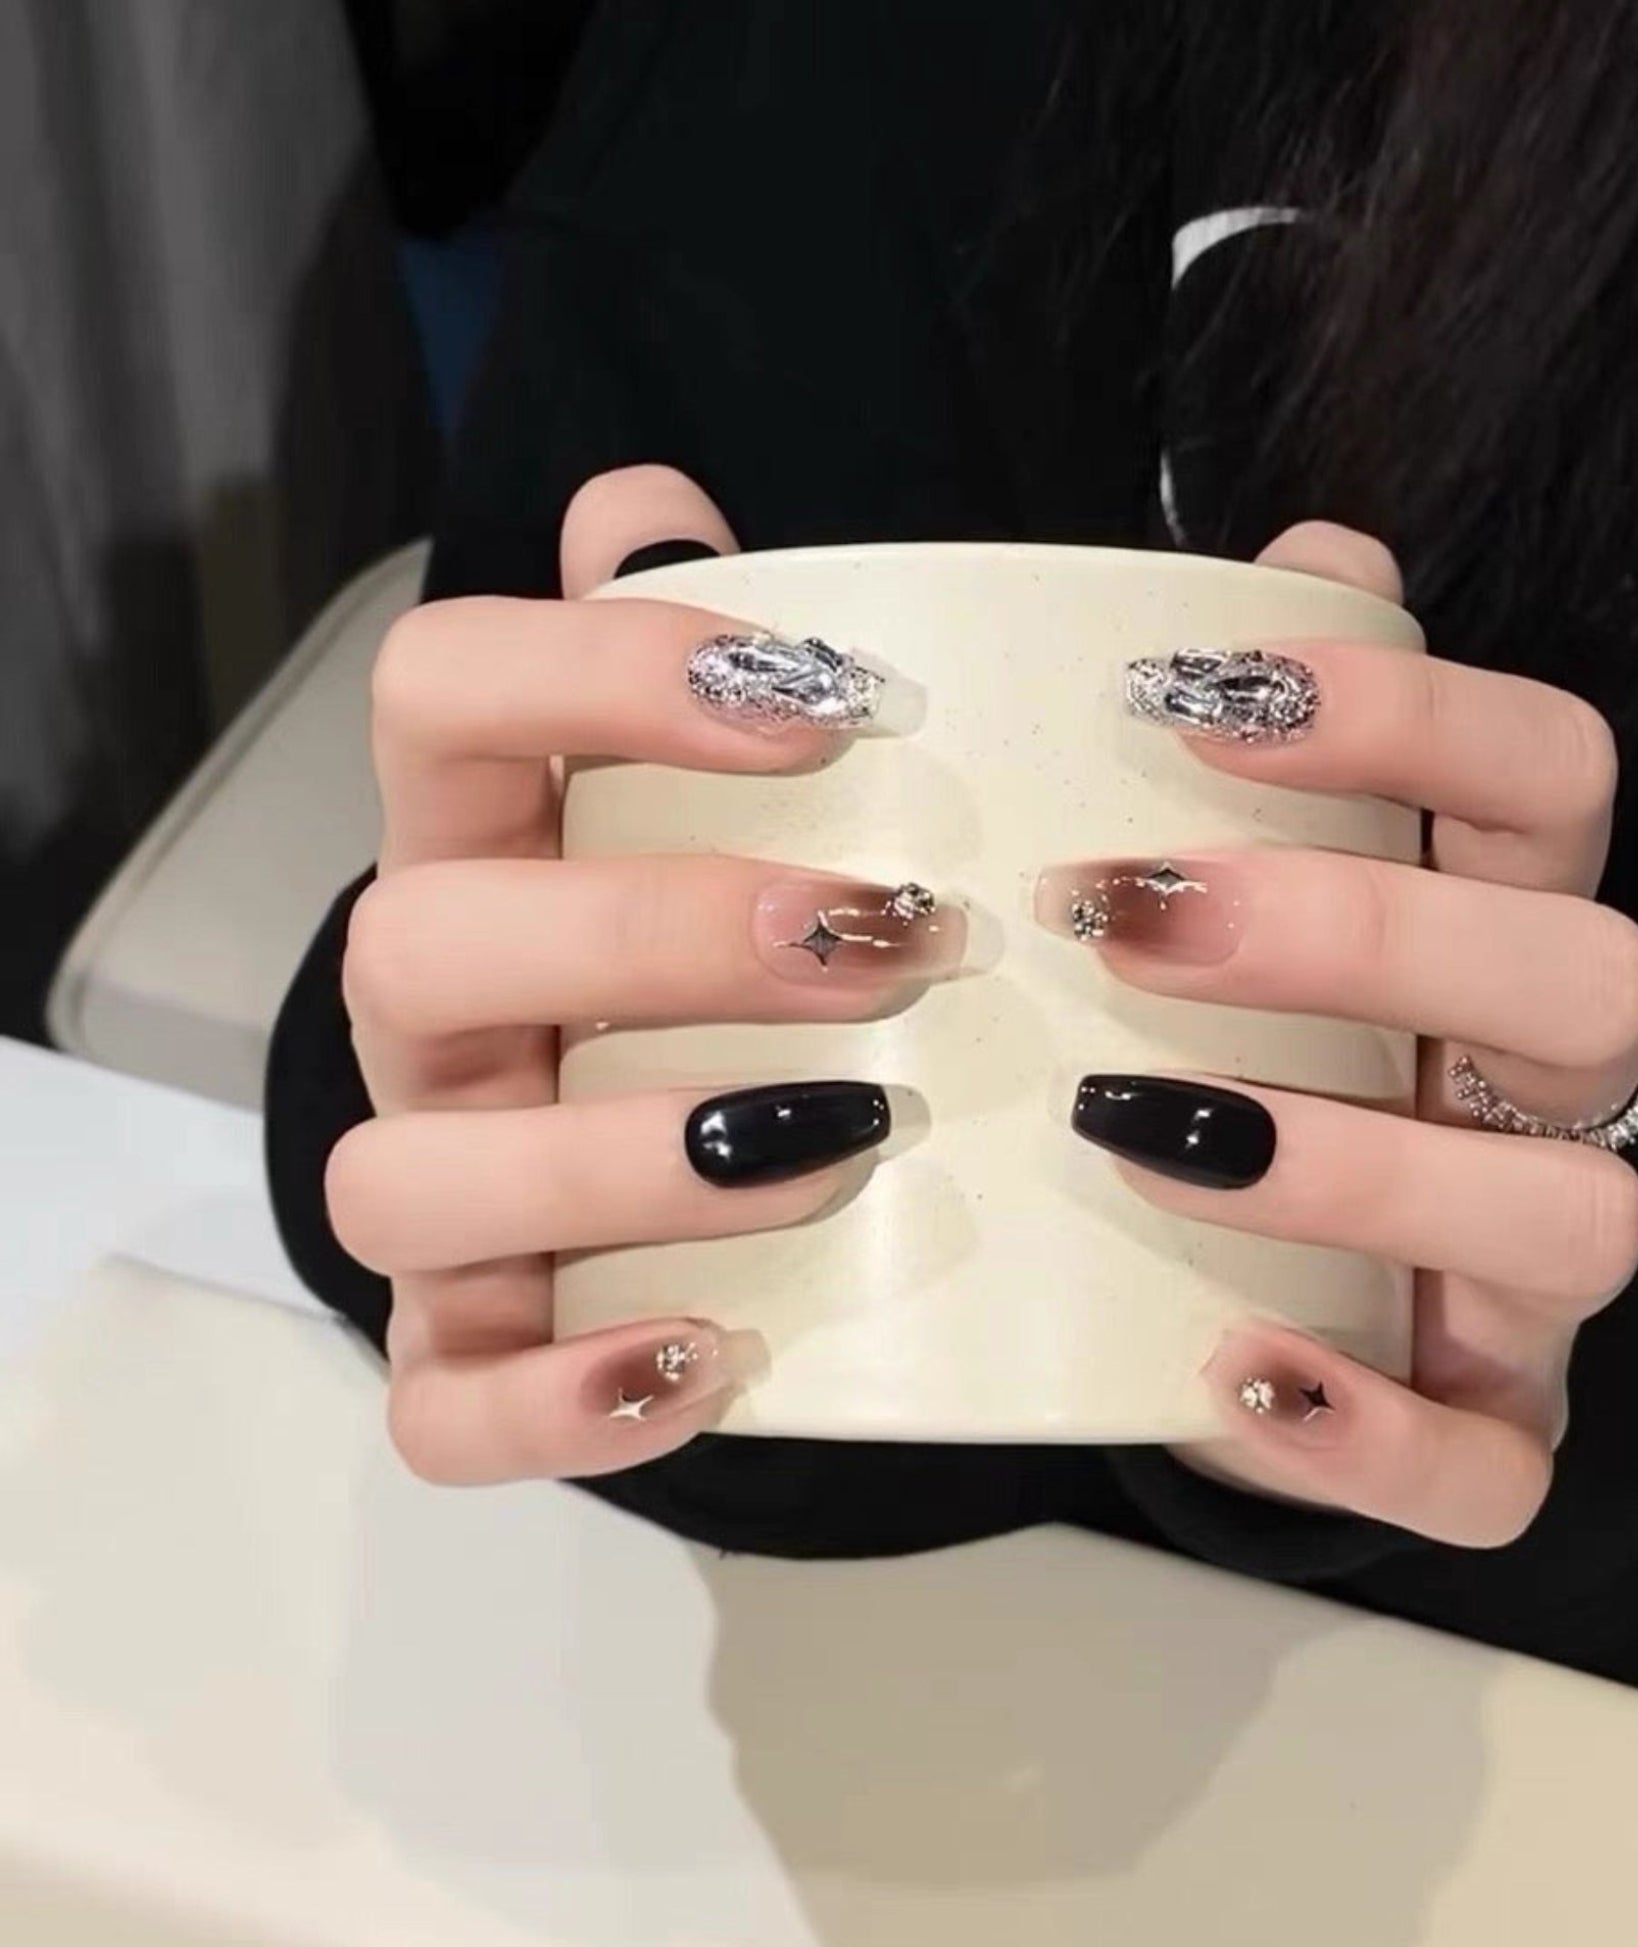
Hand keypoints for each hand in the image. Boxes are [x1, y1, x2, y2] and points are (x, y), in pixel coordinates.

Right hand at [324, 468, 962, 1482]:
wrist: (758, 1175)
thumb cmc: (751, 951)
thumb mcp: (758, 804)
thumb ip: (718, 656)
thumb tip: (647, 506)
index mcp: (489, 841)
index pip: (439, 692)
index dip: (602, 670)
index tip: (830, 701)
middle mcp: (429, 1011)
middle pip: (420, 939)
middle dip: (650, 931)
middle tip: (887, 941)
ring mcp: (436, 1186)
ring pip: (402, 1182)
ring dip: (618, 1161)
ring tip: (842, 1143)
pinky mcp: (470, 1348)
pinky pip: (443, 1402)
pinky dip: (561, 1399)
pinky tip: (715, 1352)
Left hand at [1050, 523, 1637, 1546]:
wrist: (1210, 1283)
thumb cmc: (1224, 1041)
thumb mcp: (1231, 885)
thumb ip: (1258, 733)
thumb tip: (1307, 559)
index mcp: (1499, 918)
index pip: (1551, 773)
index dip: (1409, 717)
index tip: (1192, 698)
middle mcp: (1547, 1085)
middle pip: (1590, 972)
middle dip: (1367, 931)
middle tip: (1124, 914)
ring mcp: (1532, 1270)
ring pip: (1572, 1217)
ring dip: (1360, 1170)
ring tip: (1138, 1131)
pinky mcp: (1486, 1426)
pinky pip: (1492, 1465)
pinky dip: (1371, 1433)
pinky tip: (1229, 1365)